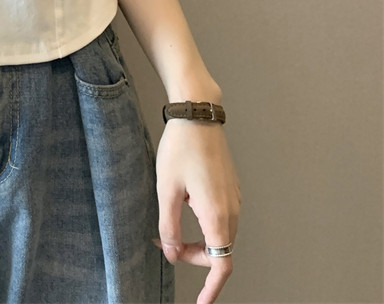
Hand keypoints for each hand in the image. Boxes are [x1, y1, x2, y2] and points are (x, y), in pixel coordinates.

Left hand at [153, 118, 240, 303]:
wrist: (198, 113)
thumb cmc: (181, 147)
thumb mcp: (166, 189)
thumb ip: (169, 227)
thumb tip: (171, 253)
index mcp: (218, 215)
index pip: (221, 266)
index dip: (211, 289)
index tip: (200, 303)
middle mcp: (233, 210)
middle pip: (218, 252)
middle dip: (191, 257)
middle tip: (163, 244)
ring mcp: (234, 198)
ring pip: (219, 235)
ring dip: (196, 241)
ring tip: (168, 229)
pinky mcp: (230, 187)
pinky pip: (221, 218)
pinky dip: (203, 225)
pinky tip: (182, 208)